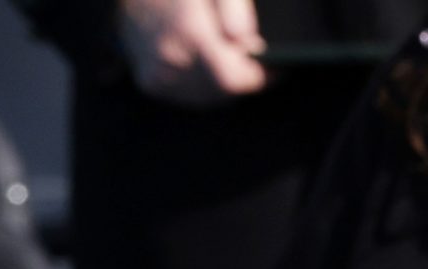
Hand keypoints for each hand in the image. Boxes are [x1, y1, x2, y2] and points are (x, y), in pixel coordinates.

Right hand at [117, 0, 267, 105]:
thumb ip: (236, 11)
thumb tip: (251, 44)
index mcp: (190, 36)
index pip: (233, 79)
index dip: (260, 79)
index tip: (277, 69)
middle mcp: (171, 62)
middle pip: (222, 92)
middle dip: (245, 80)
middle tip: (258, 61)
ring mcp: (157, 76)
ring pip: (206, 98)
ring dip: (226, 86)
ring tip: (236, 62)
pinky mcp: (149, 82)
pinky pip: (187, 96)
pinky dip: (205, 87)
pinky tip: (211, 67)